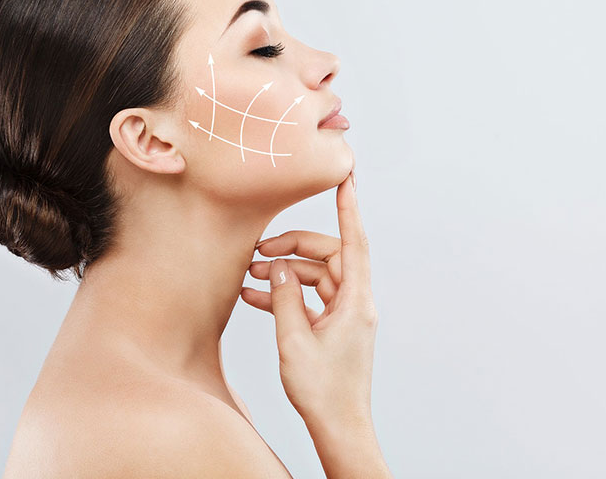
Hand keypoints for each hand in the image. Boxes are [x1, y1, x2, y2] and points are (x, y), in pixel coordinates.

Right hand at [241, 170, 377, 429]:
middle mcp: (354, 302)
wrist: (338, 426)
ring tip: (249, 275)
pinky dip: (284, 294)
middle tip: (259, 251)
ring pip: (314, 277)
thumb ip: (285, 298)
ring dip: (283, 273)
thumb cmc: (322, 391)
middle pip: (327, 257)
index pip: (354, 242)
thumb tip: (278, 267)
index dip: (349, 208)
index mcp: (355, 302)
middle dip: (292, 248)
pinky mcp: (332, 327)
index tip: (347, 179)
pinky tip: (255, 295)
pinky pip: (309, 298)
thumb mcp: (294, 340)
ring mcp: (344, 314)